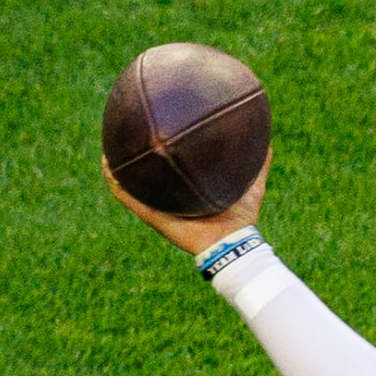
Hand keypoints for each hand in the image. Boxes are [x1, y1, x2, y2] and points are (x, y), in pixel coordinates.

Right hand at [101, 148, 270, 257]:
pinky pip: (128, 197)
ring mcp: (160, 206)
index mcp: (190, 191)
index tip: (156, 132)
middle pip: (149, 176)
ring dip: (118, 167)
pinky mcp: (153, 216)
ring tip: (109, 148)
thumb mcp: (252, 185)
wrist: (233, 243)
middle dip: (137, 157)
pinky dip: (116, 181)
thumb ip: (258, 164)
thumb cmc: (242, 219)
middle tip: (127, 134)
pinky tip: (107, 165)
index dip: (164, 154)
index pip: (173, 171)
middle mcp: (172, 197)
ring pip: (131, 184)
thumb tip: (267, 142)